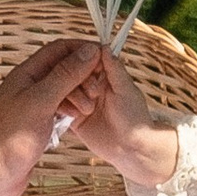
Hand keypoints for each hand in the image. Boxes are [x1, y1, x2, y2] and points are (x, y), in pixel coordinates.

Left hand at [0, 37, 105, 195]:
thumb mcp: (42, 101)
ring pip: (62, 88)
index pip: (58, 49)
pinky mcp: (37, 123)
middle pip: (62, 68)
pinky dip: (71, 108)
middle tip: (95, 91)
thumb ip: (65, 75)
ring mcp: (32, 105)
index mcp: (26, 74)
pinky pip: (59, 107)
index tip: (101, 56)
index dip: (80, 49)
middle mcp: (28, 86)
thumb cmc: (11, 137)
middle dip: (82, 75)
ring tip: (87, 108)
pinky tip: (76, 117)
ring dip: (78, 93)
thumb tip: (87, 51)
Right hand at [60, 44, 180, 195]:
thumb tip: (104, 46)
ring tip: (88, 110)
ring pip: (64, 88)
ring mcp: (81, 101)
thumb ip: (114, 69)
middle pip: (72, 71)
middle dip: (78, 79)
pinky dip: (63, 108)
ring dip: (73, 96)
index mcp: (105, 75)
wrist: (131, 149)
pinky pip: (61, 108)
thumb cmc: (135, 118)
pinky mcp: (74, 118)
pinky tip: (72, 113)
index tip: (79, 60)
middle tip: (94, 94)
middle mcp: (90, 86)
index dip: (81, 57)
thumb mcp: (125, 90)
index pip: (87, 58)